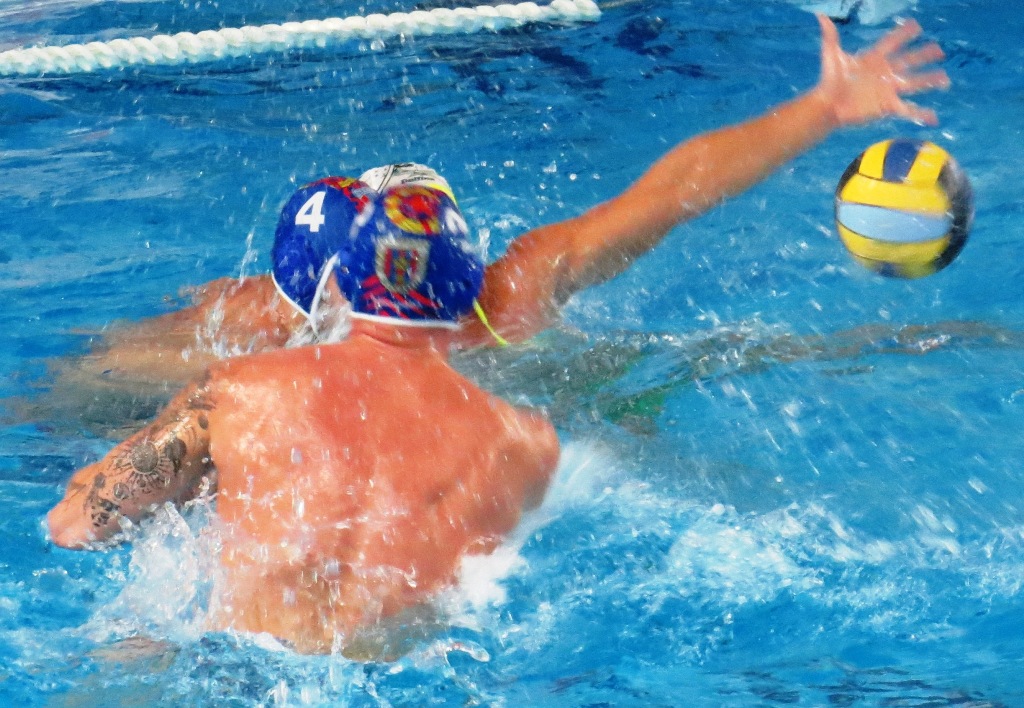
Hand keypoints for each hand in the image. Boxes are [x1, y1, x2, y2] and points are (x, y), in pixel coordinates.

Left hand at [816, 14, 949, 125]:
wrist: (827, 106)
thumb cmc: (829, 81)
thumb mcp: (832, 56)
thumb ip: (830, 37)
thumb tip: (821, 16)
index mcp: (874, 59)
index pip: (892, 43)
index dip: (902, 35)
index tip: (915, 25)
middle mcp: (884, 73)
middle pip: (909, 61)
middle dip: (924, 55)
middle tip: (939, 49)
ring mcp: (887, 90)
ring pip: (914, 83)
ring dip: (929, 80)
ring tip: (945, 78)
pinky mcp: (887, 106)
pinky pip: (908, 110)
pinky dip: (922, 114)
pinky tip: (935, 118)